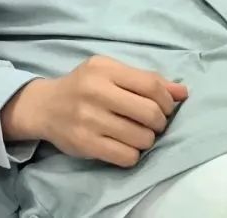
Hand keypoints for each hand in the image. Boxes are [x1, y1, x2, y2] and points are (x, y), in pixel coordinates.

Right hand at [1, 56, 188, 167]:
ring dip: (146, 140)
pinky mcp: (85, 143)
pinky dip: (132, 154)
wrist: (44, 106)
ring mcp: (89, 119)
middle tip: (152, 124)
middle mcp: (95, 91)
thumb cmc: (83, 86)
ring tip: (136, 134)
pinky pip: (127, 156)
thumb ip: (145, 79)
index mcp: (103, 69)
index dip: (167, 100)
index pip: (151, 85)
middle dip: (160, 122)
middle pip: (150, 113)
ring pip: (142, 138)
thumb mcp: (109, 73)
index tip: (164, 107)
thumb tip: (183, 92)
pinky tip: (123, 145)